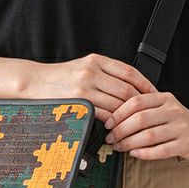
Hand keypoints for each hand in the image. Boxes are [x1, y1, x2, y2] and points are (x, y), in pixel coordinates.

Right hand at [24, 53, 158, 123]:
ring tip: (134, 123)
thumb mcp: (84, 66)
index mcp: (97, 61)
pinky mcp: (78, 102)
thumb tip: (131, 86)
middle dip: (140, 104)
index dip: (145, 85)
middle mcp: (92, 72)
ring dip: (127, 116)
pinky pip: (103, 114)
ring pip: (117, 103)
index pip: (129, 72)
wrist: (35, 82)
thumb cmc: (61, 77)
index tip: (154, 94)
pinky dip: (113, 121)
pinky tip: (117, 127)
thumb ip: (106, 73)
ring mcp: (85, 87)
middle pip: (126, 90)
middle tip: (148, 113)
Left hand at [103, 91, 188, 160]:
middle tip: (110, 138)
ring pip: (149, 135)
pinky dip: (145, 153)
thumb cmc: (177, 121)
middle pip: (140, 119)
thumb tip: (112, 119)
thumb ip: (142, 109)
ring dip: (129, 143)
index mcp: (164, 98)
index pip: (136, 102)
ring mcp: (181, 127)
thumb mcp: (162, 107)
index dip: (119, 113)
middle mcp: (173, 110)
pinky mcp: (185, 143)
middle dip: (121, 130)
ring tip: (119, 147)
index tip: (108, 123)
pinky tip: (135, 154)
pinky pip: (161, 150)